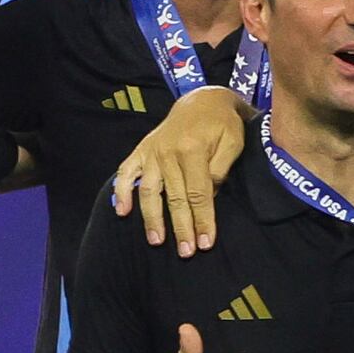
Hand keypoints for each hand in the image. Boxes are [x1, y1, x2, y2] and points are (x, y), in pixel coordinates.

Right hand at [114, 86, 252, 252]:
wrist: (201, 100)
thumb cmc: (223, 124)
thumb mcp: (234, 142)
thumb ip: (220, 169)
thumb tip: (208, 197)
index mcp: (193, 150)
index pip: (198, 193)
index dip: (202, 219)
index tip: (205, 242)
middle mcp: (168, 152)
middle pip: (174, 197)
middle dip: (180, 227)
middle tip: (186, 252)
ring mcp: (151, 152)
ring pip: (150, 191)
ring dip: (152, 218)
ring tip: (156, 241)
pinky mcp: (141, 151)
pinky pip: (126, 173)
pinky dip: (121, 192)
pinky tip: (120, 212)